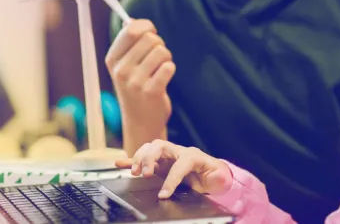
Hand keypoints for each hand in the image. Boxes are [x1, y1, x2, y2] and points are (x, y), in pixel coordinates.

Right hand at [105, 19, 175, 135]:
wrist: (141, 122)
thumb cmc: (136, 88)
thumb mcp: (124, 66)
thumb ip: (128, 43)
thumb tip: (131, 20)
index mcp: (112, 59)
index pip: (130, 30)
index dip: (146, 26)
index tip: (151, 32)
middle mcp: (121, 70)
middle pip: (149, 38)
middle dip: (159, 43)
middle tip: (157, 56)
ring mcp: (134, 82)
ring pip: (161, 51)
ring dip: (166, 57)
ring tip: (160, 68)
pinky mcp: (150, 92)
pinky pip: (168, 67)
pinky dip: (170, 69)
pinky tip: (164, 78)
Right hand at [115, 140, 232, 198]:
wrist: (210, 174)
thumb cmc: (214, 176)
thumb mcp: (219, 178)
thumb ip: (218, 178)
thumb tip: (215, 178)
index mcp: (192, 156)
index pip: (179, 164)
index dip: (171, 179)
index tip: (164, 194)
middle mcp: (177, 152)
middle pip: (160, 146)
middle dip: (150, 158)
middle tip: (145, 174)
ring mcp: (167, 156)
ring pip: (150, 148)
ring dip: (140, 158)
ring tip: (135, 172)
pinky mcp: (159, 163)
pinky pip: (143, 158)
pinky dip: (131, 160)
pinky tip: (120, 163)